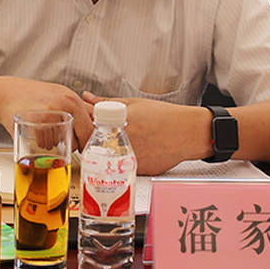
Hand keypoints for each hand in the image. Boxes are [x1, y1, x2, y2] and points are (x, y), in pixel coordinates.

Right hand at [0, 80, 94, 147]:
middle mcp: (62, 106)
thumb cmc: (33, 95)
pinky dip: (43, 145)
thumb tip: (97, 120)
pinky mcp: (35, 126)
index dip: (89, 142)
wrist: (6, 94)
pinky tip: (38, 134)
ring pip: (61, 145)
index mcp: (72, 100)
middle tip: (62, 138)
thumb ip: (80, 108)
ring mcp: (49, 116)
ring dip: (56, 145)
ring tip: (47, 131)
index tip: (85, 146)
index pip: (90, 129)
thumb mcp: (61, 95)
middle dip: (72, 145)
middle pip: (77, 141)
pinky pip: (46, 145)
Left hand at [84, 92, 210, 174]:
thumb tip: (87, 97)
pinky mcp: (136, 171)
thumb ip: (106, 102)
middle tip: (99, 135)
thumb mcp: (133, 103)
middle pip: (93, 145)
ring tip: (119, 145)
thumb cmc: (164, 117)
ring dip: (104, 153)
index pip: (87, 127)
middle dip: (90, 141)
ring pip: (105, 160)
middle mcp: (120, 144)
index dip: (82, 126)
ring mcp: (127, 160)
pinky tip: (132, 153)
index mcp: (116, 125)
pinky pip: (121, 168)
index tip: (83, 124)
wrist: (187, 133)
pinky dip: (121, 161)